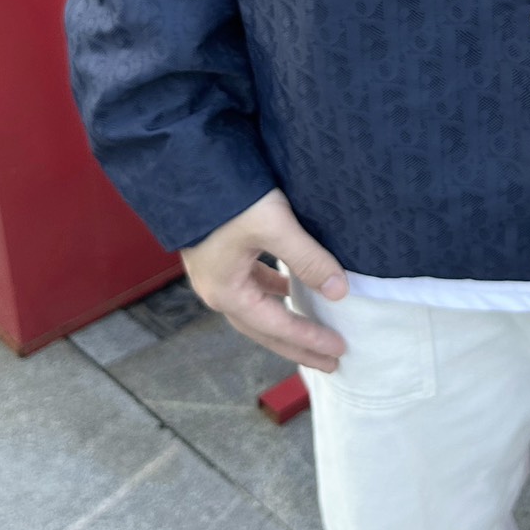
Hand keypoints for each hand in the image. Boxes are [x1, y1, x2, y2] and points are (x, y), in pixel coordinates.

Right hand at [181, 187, 349, 372]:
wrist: (189, 168)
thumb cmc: (230, 197)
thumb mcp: (274, 225)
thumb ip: (307, 258)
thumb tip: (340, 292)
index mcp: (227, 292)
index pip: (277, 326)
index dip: (309, 340)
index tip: (339, 351)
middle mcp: (217, 291)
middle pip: (263, 330)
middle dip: (297, 346)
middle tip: (331, 361)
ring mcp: (215, 274)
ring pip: (256, 310)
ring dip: (285, 321)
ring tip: (314, 330)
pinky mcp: (219, 256)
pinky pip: (251, 287)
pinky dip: (273, 294)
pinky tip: (289, 288)